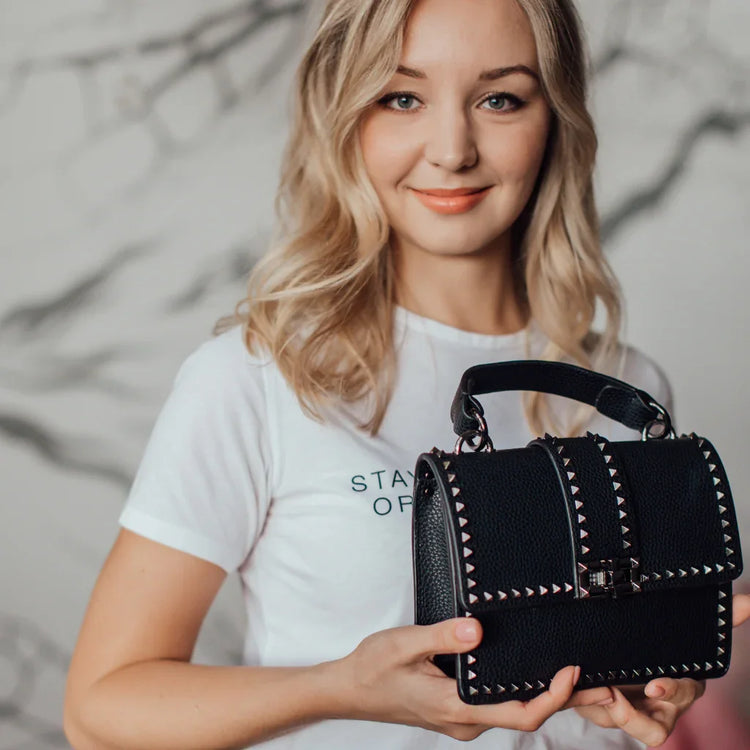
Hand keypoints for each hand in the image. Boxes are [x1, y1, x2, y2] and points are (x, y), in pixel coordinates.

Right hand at [337, 616, 612, 741]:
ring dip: (547, 695)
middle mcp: (466, 720)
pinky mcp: (458, 710)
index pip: (520, 712)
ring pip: (514, 710)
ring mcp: (463, 718)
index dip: (553, 697)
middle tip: (600, 679)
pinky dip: (524, 691)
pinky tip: (532, 673)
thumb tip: (478, 629)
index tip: (572, 670)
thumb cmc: (374, 668)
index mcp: (457, 708)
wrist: (350, 690)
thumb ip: (441, 636)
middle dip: (565, 699)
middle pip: (527, 714)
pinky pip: (500, 705)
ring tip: (576, 674)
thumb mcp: (404, 645)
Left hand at [575, 593, 749, 746]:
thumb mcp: (690, 632)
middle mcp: (653, 705)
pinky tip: (559, 675)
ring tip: (579, 678)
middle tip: (611, 691)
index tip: (655, 682)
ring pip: (609, 718)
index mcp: (678, 688)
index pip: (681, 695)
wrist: (629, 656)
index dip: (671, 691)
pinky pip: (582, 705)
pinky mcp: (594, 701)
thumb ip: (723, 619)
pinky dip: (569, 694)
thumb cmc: (666, 647)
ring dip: (594, 703)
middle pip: (648, 728)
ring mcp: (622, 707)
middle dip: (630, 715)